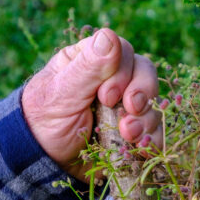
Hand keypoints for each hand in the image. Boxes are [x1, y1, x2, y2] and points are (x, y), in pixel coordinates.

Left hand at [21, 28, 162, 180]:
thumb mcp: (61, 94)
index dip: (123, 71)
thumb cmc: (43, 123)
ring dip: (146, 119)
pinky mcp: (134, 133)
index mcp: (90, 62)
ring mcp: (125, 108)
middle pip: (145, 72)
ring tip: (127, 135)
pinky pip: (156, 131)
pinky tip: (140, 148)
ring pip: (153, 103)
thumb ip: (87, 67)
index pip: (123, 51)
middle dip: (142, 91)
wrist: (43, 164)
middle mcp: (112, 81)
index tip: (106, 96)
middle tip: (130, 109)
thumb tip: (110, 35)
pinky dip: (153, 139)